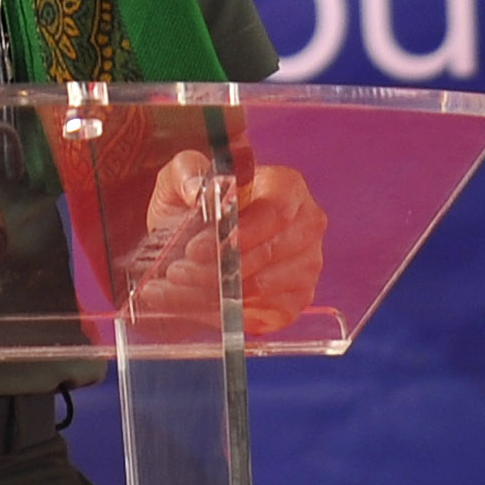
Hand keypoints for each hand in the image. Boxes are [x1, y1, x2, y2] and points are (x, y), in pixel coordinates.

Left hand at [123, 153, 328, 339]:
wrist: (194, 238)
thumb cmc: (195, 202)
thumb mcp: (181, 176)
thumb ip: (186, 171)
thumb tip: (198, 190)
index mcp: (287, 187)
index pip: (276, 212)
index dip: (240, 233)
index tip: (198, 248)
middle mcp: (306, 226)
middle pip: (270, 253)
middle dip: (220, 268)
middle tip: (177, 272)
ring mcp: (306, 266)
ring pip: (264, 287)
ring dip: (216, 292)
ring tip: (178, 288)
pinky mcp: (296, 300)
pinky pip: (266, 313)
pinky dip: (228, 312)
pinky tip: (199, 304)